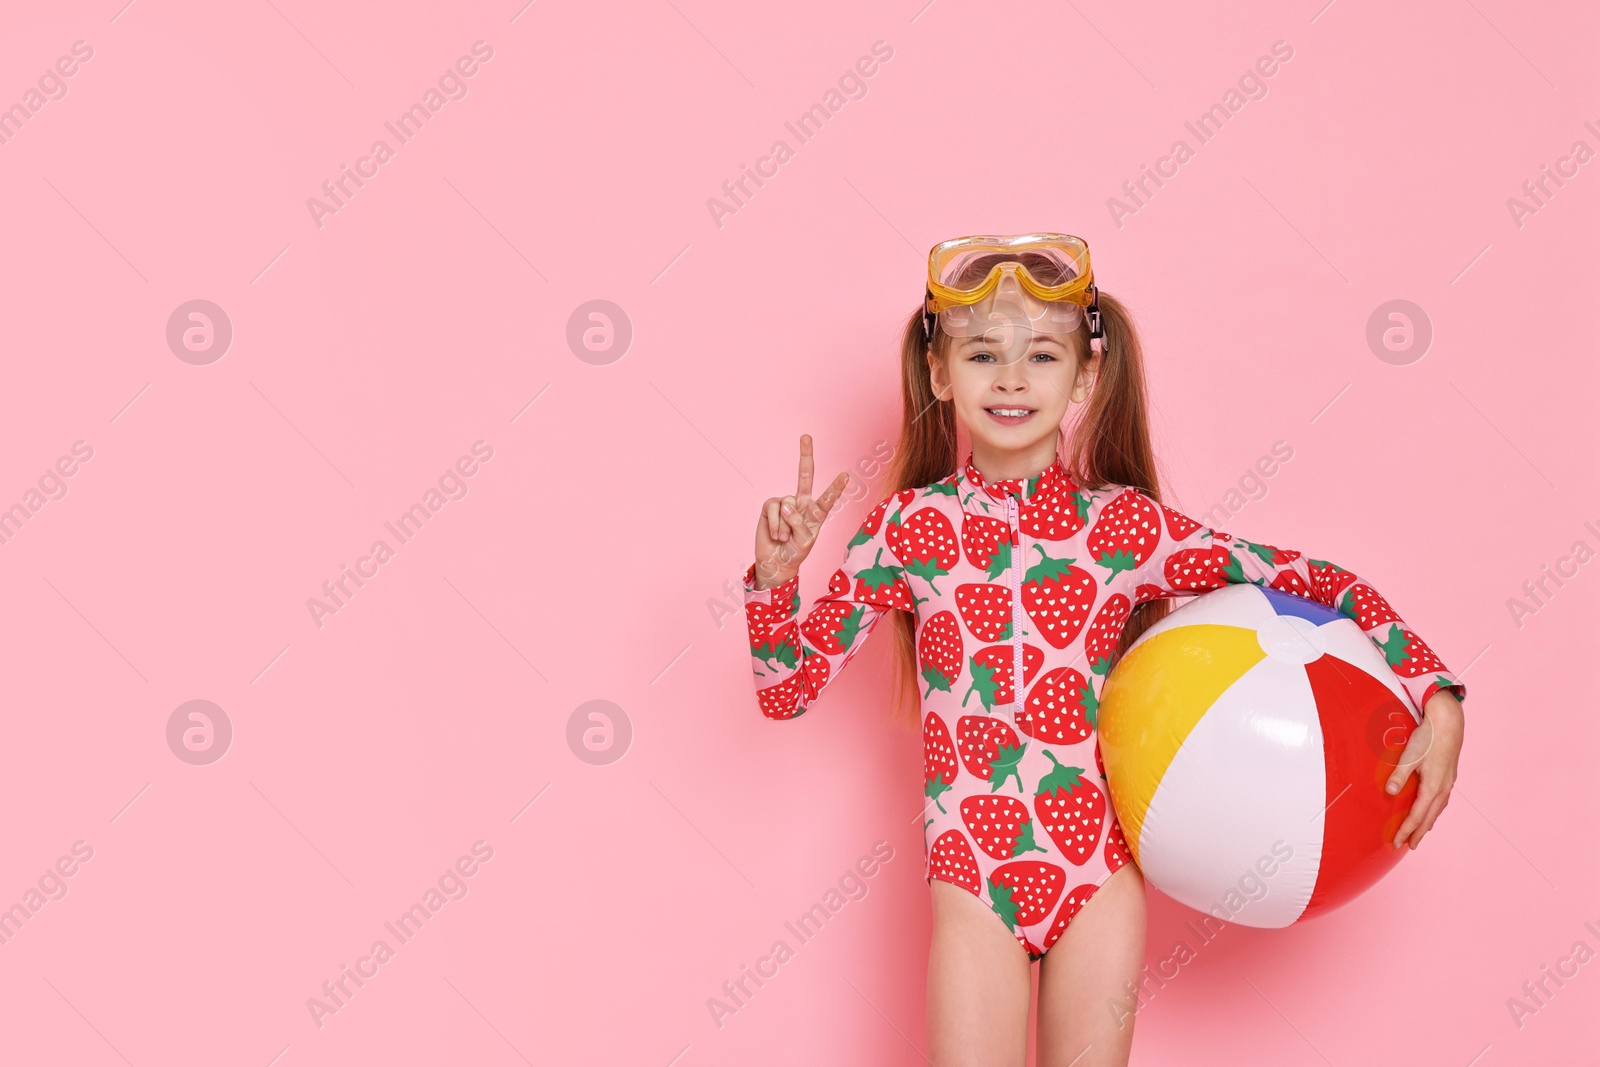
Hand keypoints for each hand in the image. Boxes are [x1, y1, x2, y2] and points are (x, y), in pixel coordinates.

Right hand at [753, 434, 849, 589]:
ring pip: (787, 505)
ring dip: (785, 526)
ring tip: (785, 538)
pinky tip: (776, 534)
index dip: (836, 487)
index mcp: (817, 512)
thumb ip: (799, 523)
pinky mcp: (770, 506)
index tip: (846, 475)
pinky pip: (773, 509)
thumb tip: (786, 505)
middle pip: (804, 474)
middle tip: (806, 436)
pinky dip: (775, 524)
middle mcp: (802, 503)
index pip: (828, 497)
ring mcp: (786, 503)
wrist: (776, 562)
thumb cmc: (795, 551)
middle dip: (805, 455)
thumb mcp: (805, 541)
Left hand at [1385, 690, 1463, 849]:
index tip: (1397, 842)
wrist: (1449, 724)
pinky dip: (1434, 811)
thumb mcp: (1409, 756)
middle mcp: (1443, 789)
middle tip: (1409, 846)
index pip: (1417, 816)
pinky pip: (1441, 801)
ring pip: (1437, 810)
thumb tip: (1389, 793)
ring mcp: (1448, 783)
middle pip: (1429, 818)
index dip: (1407, 831)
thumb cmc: (1428, 739)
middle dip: (1418, 833)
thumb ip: (1399, 776)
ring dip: (1427, 823)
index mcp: (1433, 787)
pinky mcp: (1449, 776)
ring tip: (1419, 834)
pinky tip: (1431, 811)